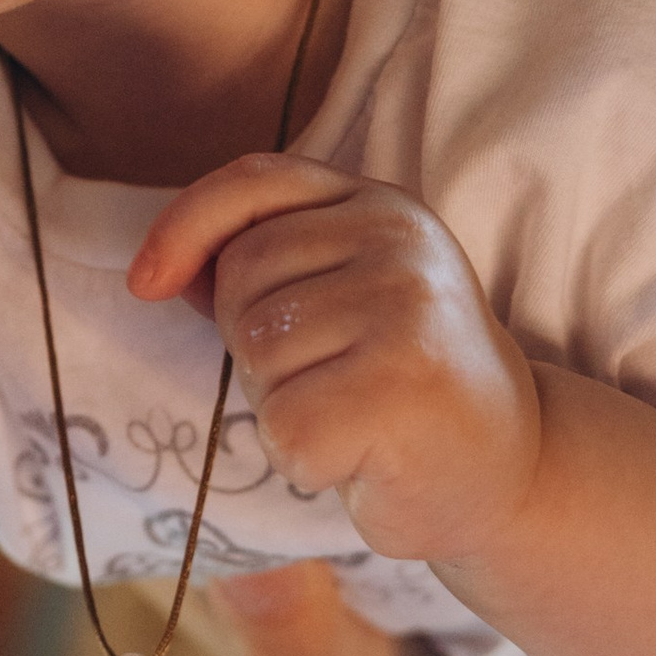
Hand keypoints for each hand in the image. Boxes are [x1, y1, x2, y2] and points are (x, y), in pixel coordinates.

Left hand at [131, 157, 538, 576]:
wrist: (509, 473)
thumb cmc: (402, 389)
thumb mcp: (338, 303)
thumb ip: (260, 274)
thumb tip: (159, 271)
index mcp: (382, 206)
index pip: (255, 182)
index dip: (187, 226)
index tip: (146, 283)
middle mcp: (399, 242)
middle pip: (241, 279)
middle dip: (257, 348)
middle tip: (334, 381)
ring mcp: (404, 308)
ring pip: (257, 355)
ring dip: (284, 406)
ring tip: (354, 415)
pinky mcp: (399, 385)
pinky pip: (284, 426)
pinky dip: (306, 460)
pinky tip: (362, 456)